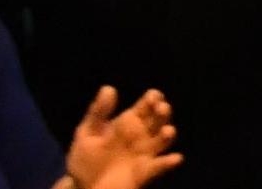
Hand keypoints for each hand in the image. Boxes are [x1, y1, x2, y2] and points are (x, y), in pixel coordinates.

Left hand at [66, 87, 180, 188]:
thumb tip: (109, 88)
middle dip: (163, 113)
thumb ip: (98, 112)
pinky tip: (175, 158)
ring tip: (167, 131)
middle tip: (161, 108)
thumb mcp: (86, 134)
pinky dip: (168, 162)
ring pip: (162, 140)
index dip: (153, 98)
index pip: (146, 106)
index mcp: (128, 123)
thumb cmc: (86, 160)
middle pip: (158, 120)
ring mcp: (144, 154)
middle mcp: (141, 136)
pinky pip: (159, 166)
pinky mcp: (144, 172)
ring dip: (167, 134)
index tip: (153, 96)